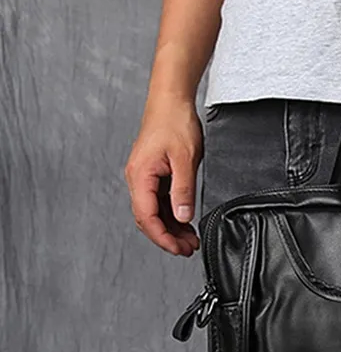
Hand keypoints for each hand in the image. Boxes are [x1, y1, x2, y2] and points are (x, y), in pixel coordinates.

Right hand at [124, 95, 202, 256]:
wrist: (171, 101)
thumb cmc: (175, 123)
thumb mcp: (186, 159)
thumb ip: (183, 190)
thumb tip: (183, 217)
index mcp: (140, 175)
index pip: (146, 216)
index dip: (162, 237)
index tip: (178, 249)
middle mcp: (138, 179)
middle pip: (148, 218)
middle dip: (167, 237)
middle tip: (188, 250)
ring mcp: (145, 178)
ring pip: (154, 212)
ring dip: (171, 228)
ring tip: (190, 241)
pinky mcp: (154, 175)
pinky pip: (160, 202)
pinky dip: (172, 215)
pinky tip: (186, 224)